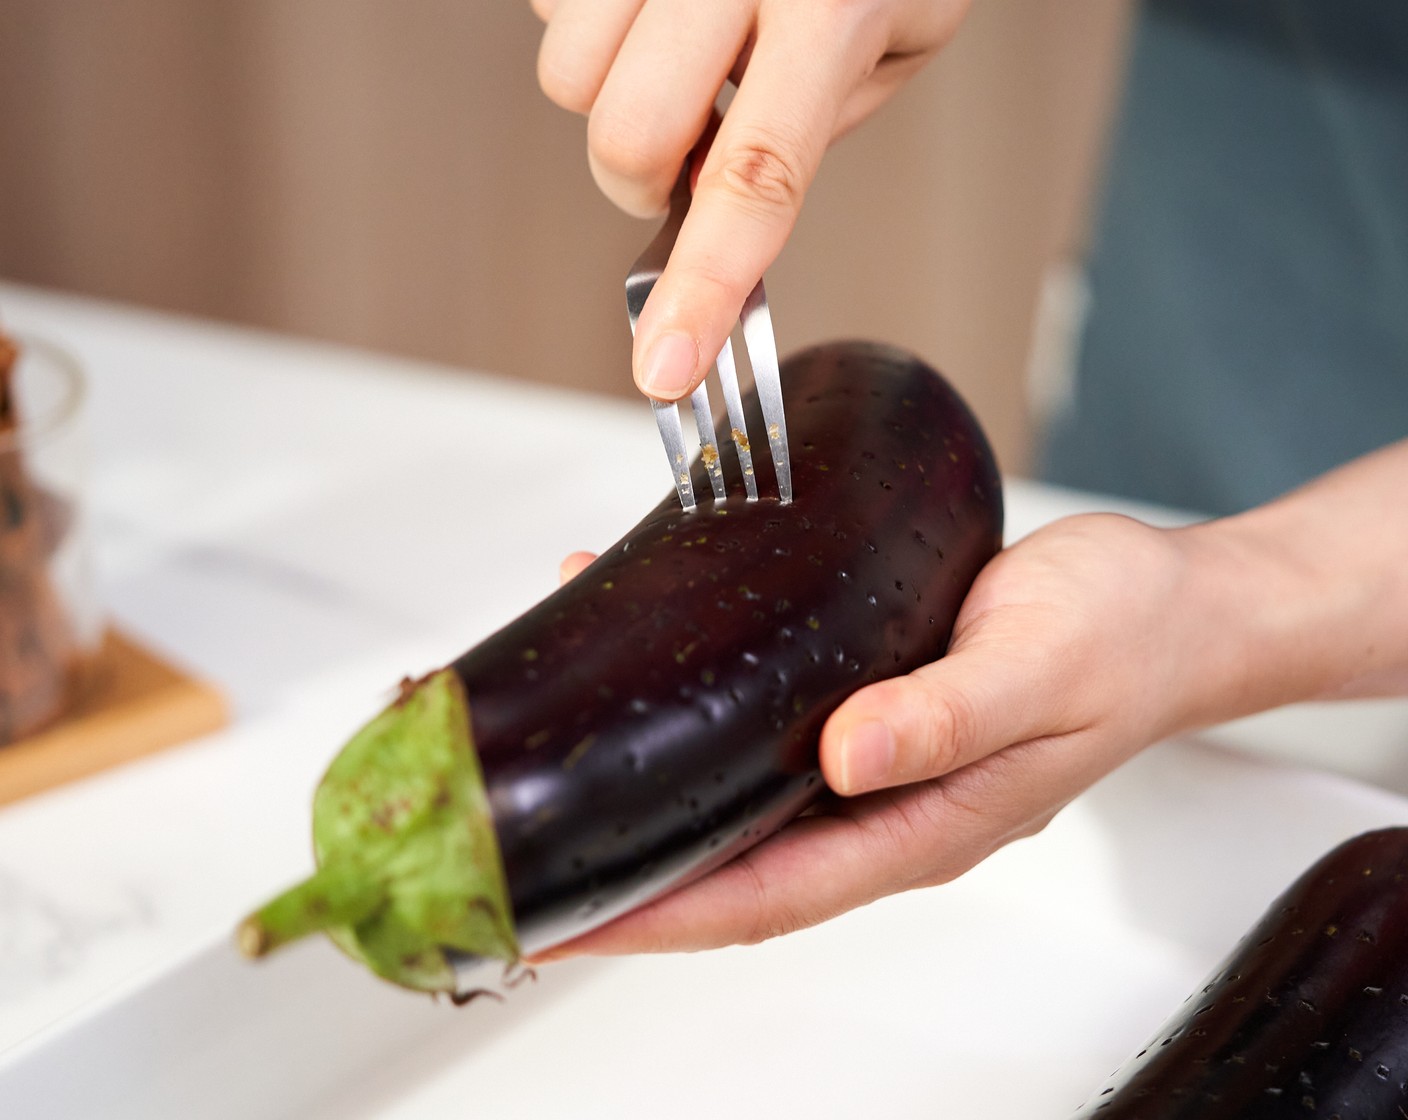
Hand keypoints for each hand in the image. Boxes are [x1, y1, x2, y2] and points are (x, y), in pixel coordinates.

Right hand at [529, 0, 971, 400]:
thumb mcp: (903, 32)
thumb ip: (815, 119)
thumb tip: (717, 190)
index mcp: (829, 3)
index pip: (756, 180)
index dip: (703, 287)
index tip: (663, 372)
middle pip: (623, 136)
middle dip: (643, 174)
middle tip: (692, 139)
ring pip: (566, 74)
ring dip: (613, 90)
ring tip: (680, 42)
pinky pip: (547, 4)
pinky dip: (592, 21)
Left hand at [536, 513, 1234, 957]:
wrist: (1167, 602)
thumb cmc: (1120, 636)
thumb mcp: (1039, 666)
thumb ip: (946, 716)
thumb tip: (846, 759)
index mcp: (924, 825)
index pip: (766, 897)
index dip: (660, 918)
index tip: (568, 924)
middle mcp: (884, 806)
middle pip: (730, 864)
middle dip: (628, 871)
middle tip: (524, 857)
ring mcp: (873, 763)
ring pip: (737, 795)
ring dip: (649, 783)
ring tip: (558, 758)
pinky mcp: (866, 705)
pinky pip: (761, 722)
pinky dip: (696, 705)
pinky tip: (653, 647)